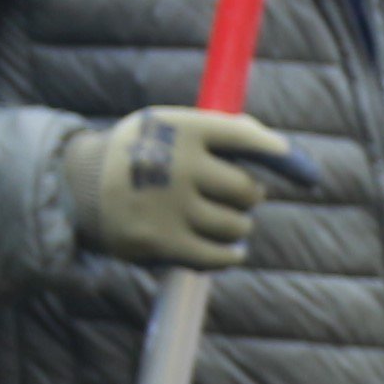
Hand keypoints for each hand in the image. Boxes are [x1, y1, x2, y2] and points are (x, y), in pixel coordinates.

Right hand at [58, 104, 294, 268]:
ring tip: (214, 218)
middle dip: (247, 197)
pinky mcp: (161, 241)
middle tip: (229, 196)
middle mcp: (174, 163)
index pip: (245, 138)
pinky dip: (229, 254)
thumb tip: (293, 157)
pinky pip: (222, 256)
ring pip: (238, 226)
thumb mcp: (175, 129)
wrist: (78, 184)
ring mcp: (167, 204)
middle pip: (248, 191)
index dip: (280, 154)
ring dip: (236, 227)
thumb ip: (228, 136)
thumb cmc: (147, 154)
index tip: (305, 171)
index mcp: (179, 127)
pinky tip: (224, 248)